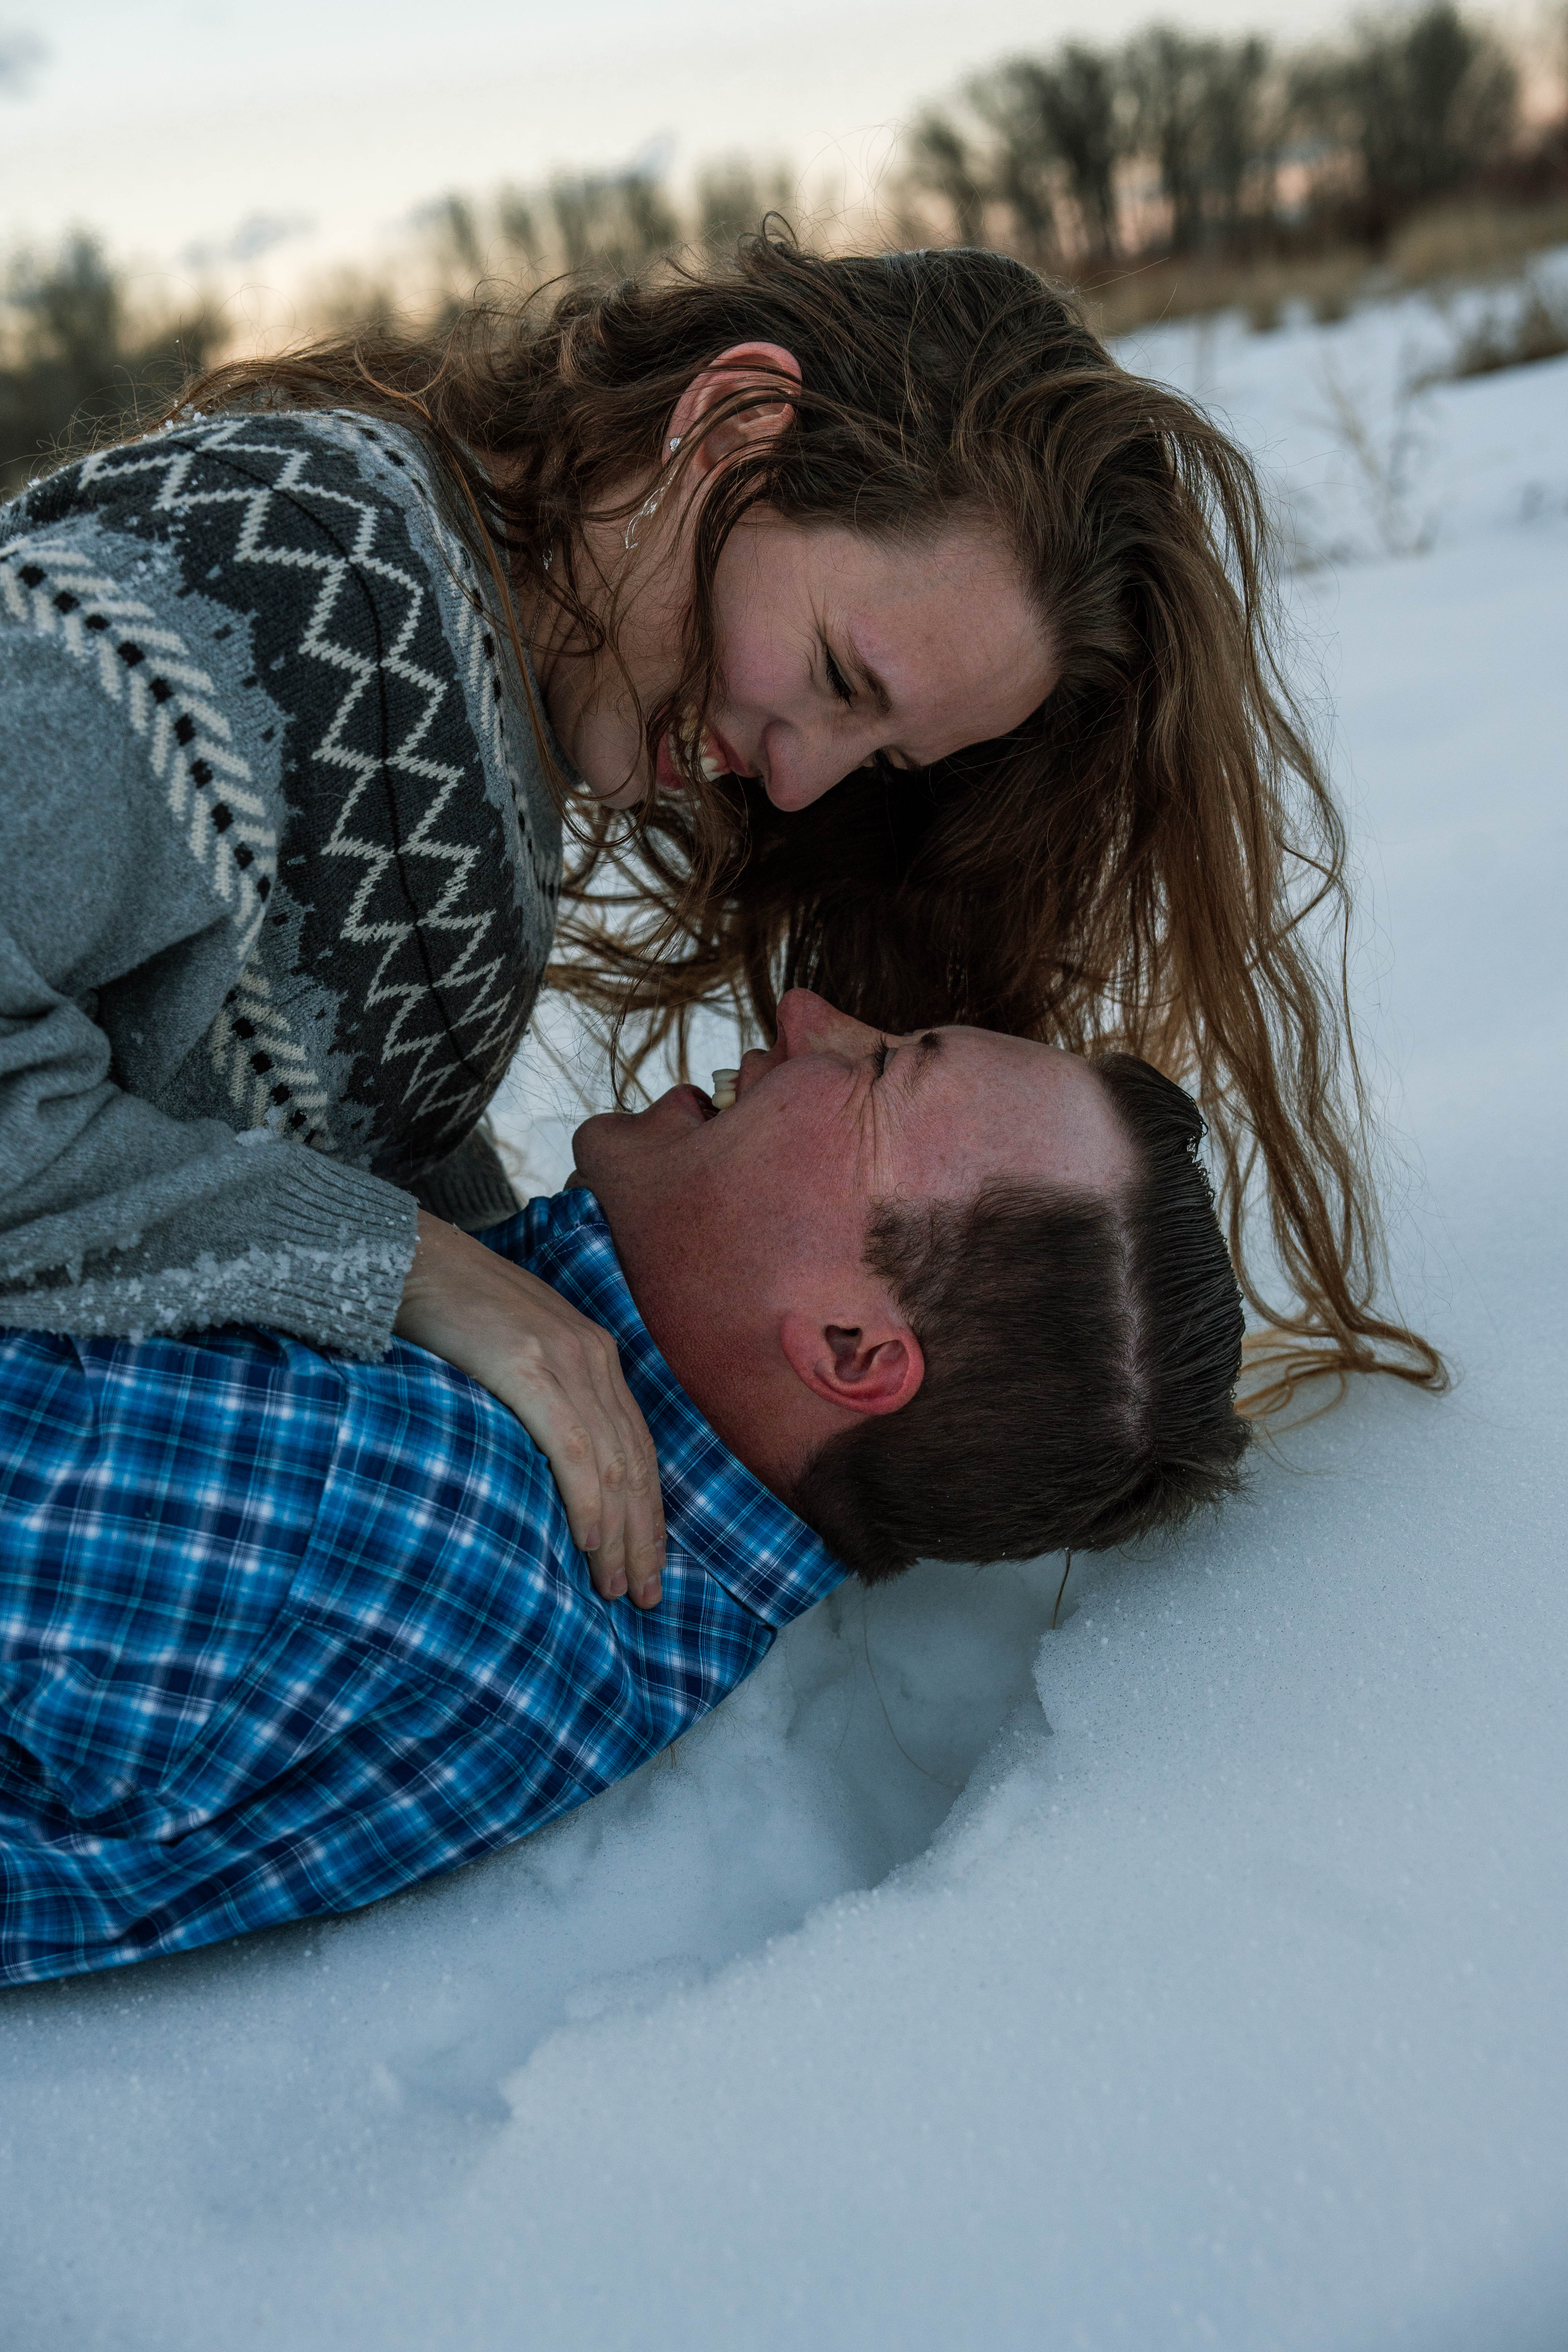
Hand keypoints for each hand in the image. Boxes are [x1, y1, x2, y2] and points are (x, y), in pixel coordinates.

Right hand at [394, 1213, 664, 1606]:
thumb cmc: (452, 1308)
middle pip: (635, 1463)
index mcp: (595, 1353)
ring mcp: (565, 1360)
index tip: (649, 1561)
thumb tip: (545, 1462)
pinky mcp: (528, 1368)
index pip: (638, 1446)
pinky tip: (587, 1540)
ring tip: (616, 1587)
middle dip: (644, 1536)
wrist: (412, 1256)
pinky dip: (584, 1499)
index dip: (648, 1509)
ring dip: (617, 1533)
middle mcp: (594, 1357)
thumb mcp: (514, 1350)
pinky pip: (570, 1448)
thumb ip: (541, 1395)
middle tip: (645, 1595)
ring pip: (610, 1464)